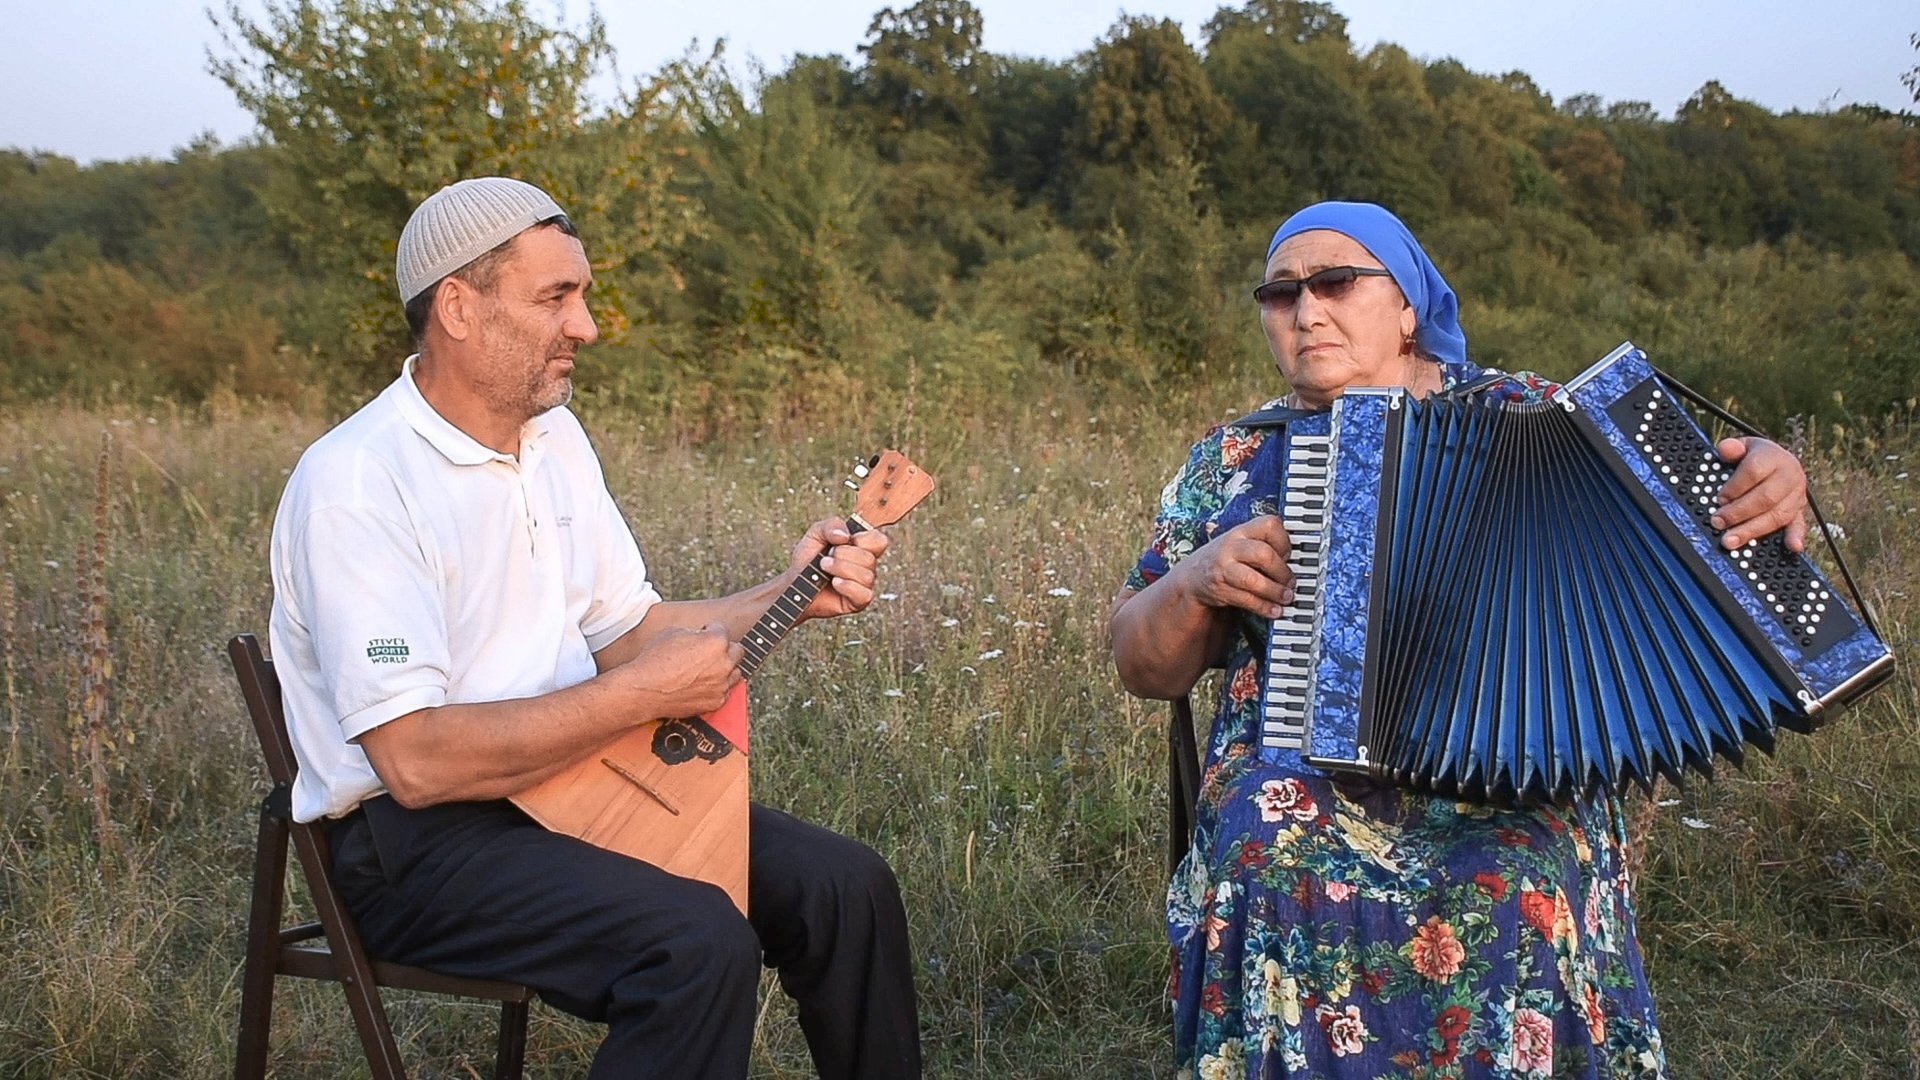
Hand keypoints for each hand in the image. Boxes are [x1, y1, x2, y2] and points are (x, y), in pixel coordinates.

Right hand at [619, 622, 743, 716]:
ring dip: (725, 668)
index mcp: (716, 642)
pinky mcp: (716, 702)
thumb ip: (695, 632)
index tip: (704, 633)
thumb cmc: (655, 661)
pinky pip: (725, 691)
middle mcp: (724, 663)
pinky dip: (718, 687)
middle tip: (710, 650)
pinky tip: (704, 683)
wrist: (645, 689)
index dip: (710, 630)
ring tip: (708, 668)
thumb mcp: (673, 632)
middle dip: (724, 648)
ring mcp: (721, 684)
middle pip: (737, 651)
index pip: (723, 630)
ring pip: (735, 673)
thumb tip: (699, 636)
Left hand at [789, 517, 889, 620]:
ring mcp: (863, 585)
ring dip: (840, 569)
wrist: (793, 583)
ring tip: (824, 568)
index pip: (879, 541)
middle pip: (869, 558)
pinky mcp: (858, 602)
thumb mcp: (816, 534)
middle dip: (842, 555)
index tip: (843, 541)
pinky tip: (834, 583)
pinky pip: (863, 594)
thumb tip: (845, 536)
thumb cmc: (807, 558)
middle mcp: (866, 566)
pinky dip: (846, 586)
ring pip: (866, 575)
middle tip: (825, 558)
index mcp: (862, 548)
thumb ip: (831, 525)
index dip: (863, 539)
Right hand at [1168, 515, 1293, 618]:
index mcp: (1242, 531)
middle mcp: (1231, 546)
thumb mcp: (1242, 544)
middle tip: (1291, 582)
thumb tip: (1298, 564)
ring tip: (1286, 598)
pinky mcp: (1220, 589)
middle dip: (1282, 571)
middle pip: (1263, 554)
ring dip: (1274, 591)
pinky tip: (1274, 610)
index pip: (1270, 526)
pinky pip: (1246, 599)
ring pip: (1253, 580)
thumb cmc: (1228, 559)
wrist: (1195, 575)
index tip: (1290, 555)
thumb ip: (1265, 547)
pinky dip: (1263, 607)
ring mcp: (1223, 568)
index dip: (1285, 541)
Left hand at [1712, 437, 1809, 551]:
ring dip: (1753, 530)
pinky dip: (1795, 536)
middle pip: (1765, 497)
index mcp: (1774, 457)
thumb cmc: (1757, 457)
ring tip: (1731, 540)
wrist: (1779, 462)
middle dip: (1738, 512)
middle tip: (1718, 522)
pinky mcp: (1800, 511)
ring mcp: (1797, 495)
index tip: (1718, 499)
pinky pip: (1800, 524)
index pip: (1754, 471)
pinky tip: (1792, 548)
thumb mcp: (1744, 446)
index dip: (1735, 487)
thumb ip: (1732, 447)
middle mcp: (1789, 476)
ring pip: (1777, 515)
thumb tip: (1725, 449)